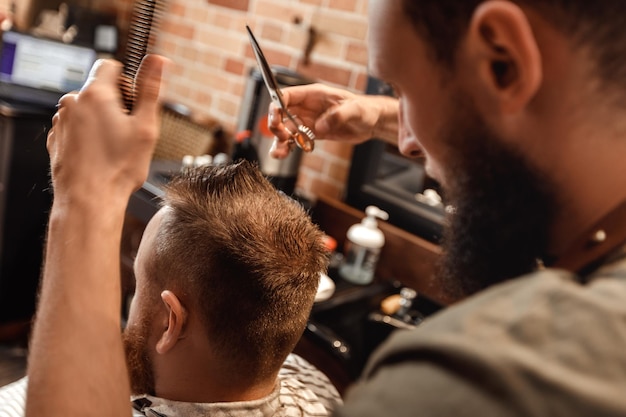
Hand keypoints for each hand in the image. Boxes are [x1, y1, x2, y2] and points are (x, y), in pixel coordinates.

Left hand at [47, 54, 166, 203]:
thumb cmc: (118, 168)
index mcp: (95, 94)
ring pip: (86, 110)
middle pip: (99, 90)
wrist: (89, 200)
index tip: (134, 102)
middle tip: (128, 131)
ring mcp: (61, 121)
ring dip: (100, 121)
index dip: (126, 81)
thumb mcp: (145, 126)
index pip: (109, 66)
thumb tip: (159, 60)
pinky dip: (87, 136)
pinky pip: (75, 128)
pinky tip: (99, 155)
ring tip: (113, 147)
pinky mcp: (55, 139)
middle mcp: (72, 103)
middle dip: (115, 104)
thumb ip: (150, 88)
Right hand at [268, 83, 399, 157]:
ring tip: (278, 153)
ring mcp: (308, 121)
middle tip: (283, 137)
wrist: (373, 123)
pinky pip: (295, 140)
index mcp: (314, 95)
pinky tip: (283, 154)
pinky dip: (287, 147)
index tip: (276, 117)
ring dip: (279, 141)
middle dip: (277, 125)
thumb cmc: (366, 110)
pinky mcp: (312, 134)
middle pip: (282, 113)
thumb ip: (337, 116)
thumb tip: (318, 126)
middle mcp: (307, 107)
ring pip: (286, 129)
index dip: (277, 105)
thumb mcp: (355, 110)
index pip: (287, 95)